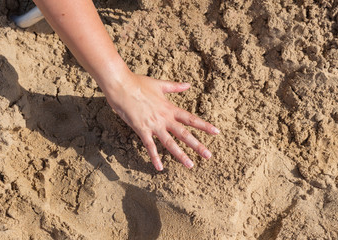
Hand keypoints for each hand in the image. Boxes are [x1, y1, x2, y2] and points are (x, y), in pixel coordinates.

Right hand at [104, 68, 219, 170]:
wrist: (121, 86)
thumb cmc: (138, 83)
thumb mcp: (159, 85)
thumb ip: (175, 87)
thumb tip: (188, 85)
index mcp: (170, 108)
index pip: (191, 119)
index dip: (204, 126)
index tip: (216, 132)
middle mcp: (164, 118)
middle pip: (184, 134)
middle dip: (197, 145)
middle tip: (208, 155)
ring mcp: (153, 125)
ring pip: (170, 143)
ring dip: (180, 155)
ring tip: (190, 165)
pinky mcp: (141, 129)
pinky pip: (150, 146)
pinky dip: (154, 157)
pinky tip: (160, 168)